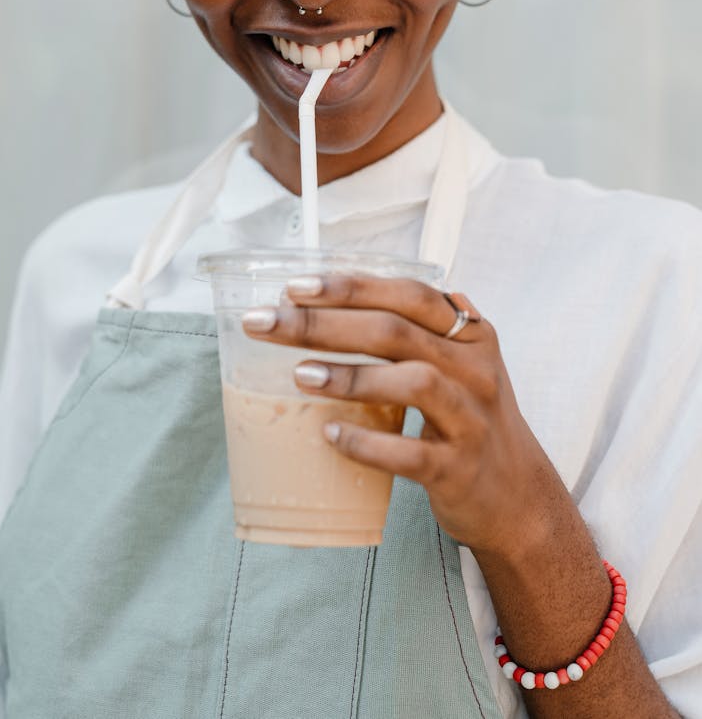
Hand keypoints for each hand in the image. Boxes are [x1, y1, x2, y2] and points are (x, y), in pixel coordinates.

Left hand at [242, 275, 557, 558]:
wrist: (516, 498)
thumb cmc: (470, 420)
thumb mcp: (457, 364)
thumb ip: (417, 328)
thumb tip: (337, 298)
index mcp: (470, 335)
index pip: (408, 294)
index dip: (351, 287)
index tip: (294, 287)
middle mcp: (475, 370)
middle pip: (397, 332)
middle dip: (325, 323)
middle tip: (269, 323)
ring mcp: (471, 420)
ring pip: (413, 383)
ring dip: (351, 376)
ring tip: (299, 375)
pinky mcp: (459, 469)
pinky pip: (412, 453)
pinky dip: (368, 442)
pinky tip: (330, 435)